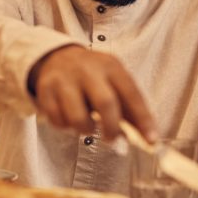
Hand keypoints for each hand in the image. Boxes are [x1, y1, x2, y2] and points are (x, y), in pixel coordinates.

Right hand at [28, 45, 156, 140]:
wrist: (57, 57)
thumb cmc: (94, 77)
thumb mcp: (115, 83)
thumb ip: (131, 110)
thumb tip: (148, 139)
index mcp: (111, 66)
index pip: (131, 94)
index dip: (143, 119)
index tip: (151, 140)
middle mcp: (87, 70)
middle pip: (105, 103)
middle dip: (112, 129)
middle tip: (112, 140)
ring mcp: (64, 80)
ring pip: (77, 118)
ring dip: (85, 130)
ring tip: (87, 124)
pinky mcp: (45, 91)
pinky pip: (58, 121)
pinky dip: (66, 127)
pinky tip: (69, 117)